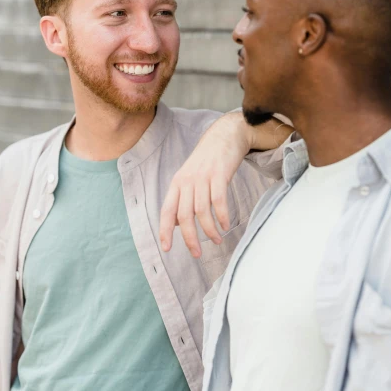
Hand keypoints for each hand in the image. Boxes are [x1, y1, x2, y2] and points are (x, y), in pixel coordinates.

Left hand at [160, 113, 253, 257]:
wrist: (224, 136)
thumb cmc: (207, 161)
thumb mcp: (189, 178)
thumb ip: (183, 199)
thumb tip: (178, 224)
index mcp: (177, 184)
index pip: (167, 211)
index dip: (165, 231)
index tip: (167, 249)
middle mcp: (187, 181)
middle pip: (184, 216)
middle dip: (190, 238)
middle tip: (197, 254)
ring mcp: (203, 178)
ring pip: (201, 211)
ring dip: (209, 230)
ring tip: (216, 240)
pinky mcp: (219, 175)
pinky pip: (218, 201)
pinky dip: (221, 216)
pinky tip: (225, 225)